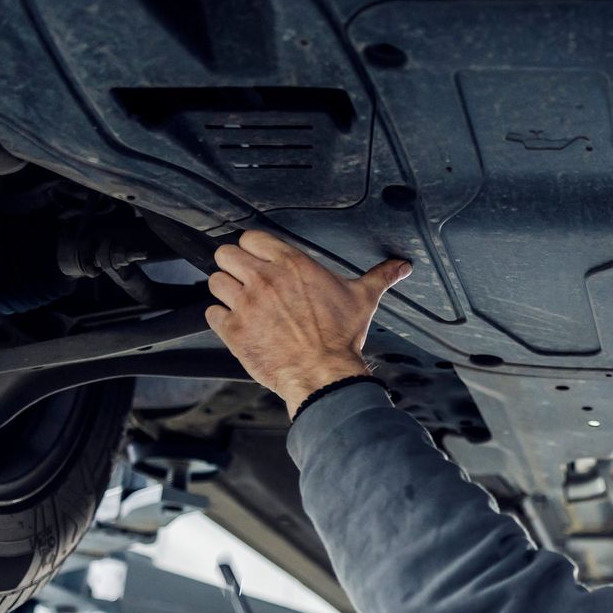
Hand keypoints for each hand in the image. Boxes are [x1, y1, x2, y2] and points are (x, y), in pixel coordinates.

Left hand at [203, 229, 412, 416]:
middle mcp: (265, 279)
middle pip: (225, 253)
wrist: (324, 375)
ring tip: (240, 302)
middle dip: (233, 265)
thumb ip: (380, 276)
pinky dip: (221, 318)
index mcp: (293, 264)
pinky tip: (237, 324)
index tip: (260, 259)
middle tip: (245, 279)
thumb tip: (401, 267)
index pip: (251, 237)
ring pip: (214, 281)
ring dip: (225, 291)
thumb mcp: (363, 299)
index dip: (253, 248)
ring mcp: (246, 304)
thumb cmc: (341, 338)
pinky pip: (211, 313)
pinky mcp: (234, 330)